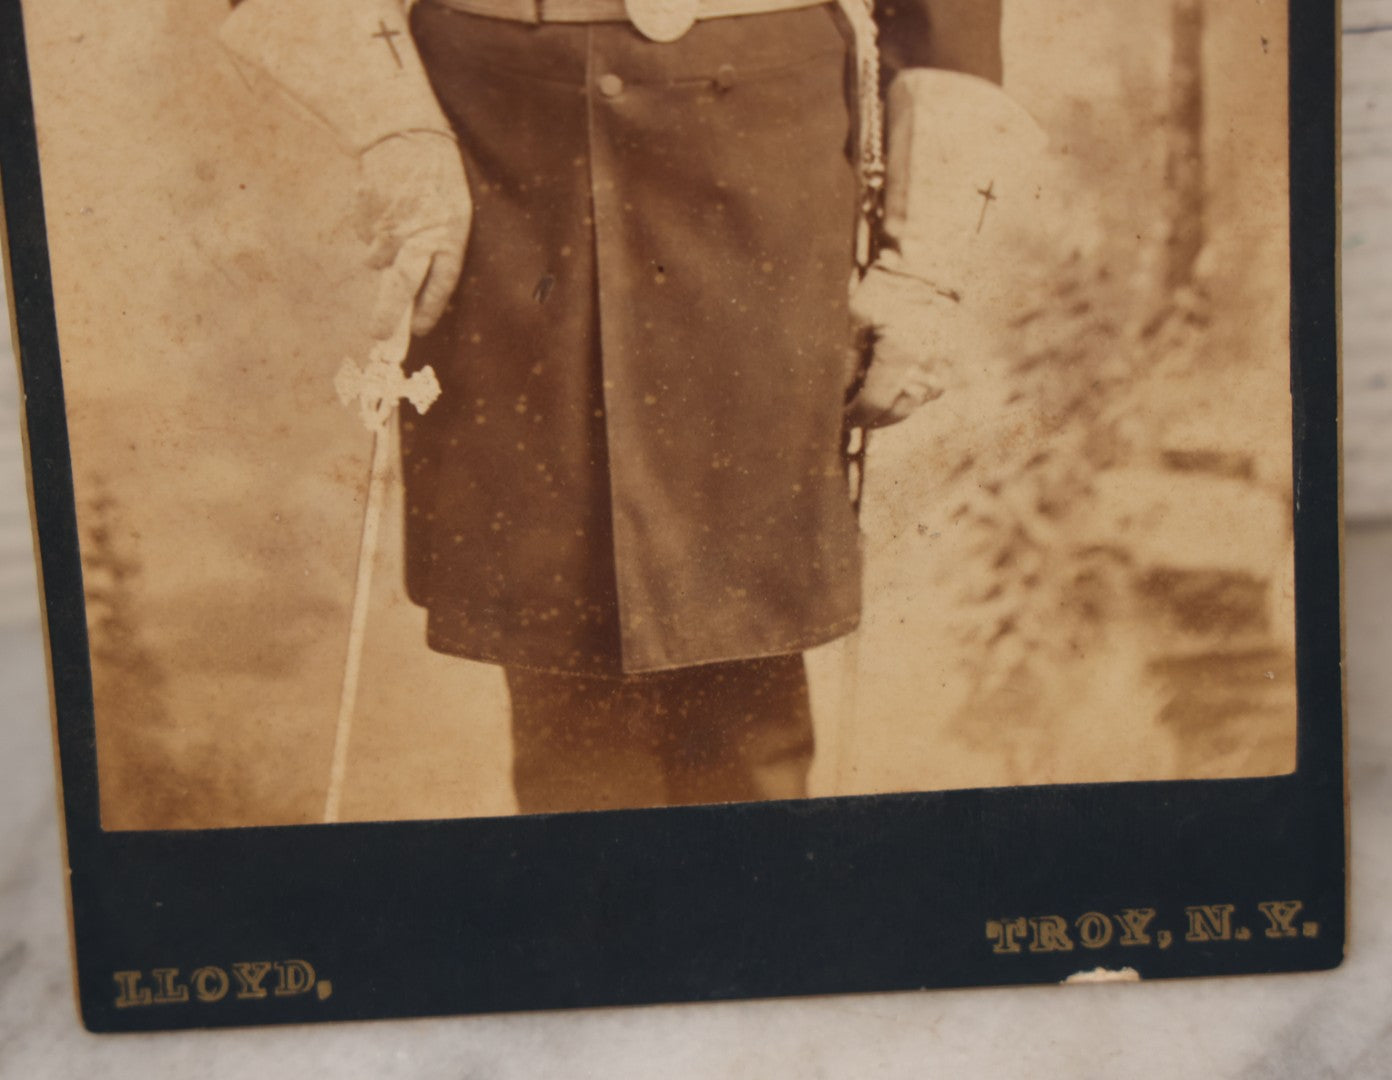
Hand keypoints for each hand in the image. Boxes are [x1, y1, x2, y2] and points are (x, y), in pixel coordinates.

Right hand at [356, 131, 471, 338]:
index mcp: (451, 232)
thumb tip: (418, 292)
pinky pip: (364, 236)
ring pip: (376, 259)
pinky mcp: (366, 211)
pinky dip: (370, 232)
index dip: (430, 307)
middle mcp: (420, 230)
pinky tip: (382, 209)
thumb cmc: (437, 180)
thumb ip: (440, 249)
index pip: (442, 280)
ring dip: (378, 257)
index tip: (417, 329)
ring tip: (391, 229)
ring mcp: (389, 221)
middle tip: (376, 335)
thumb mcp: (454, 212)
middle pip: (403, 281)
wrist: (405, 135)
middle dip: (388, 312)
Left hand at [844, 259, 954, 429]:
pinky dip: (903, 397)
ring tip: (865, 398)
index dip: (852, 416)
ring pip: (909, 408)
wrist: (925, 271)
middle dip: (868, 418)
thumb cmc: (885, 291)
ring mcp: (942, 370)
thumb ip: (845, 362)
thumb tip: (836, 396)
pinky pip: (924, 396)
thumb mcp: (854, 321)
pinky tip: (887, 385)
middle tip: (848, 412)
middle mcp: (927, 368)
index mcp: (902, 355)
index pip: (873, 405)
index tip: (838, 416)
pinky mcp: (949, 368)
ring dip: (886, 410)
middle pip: (893, 414)